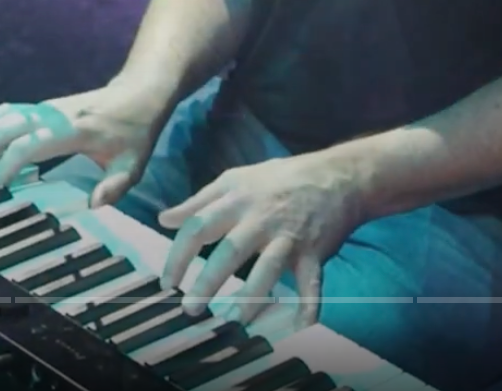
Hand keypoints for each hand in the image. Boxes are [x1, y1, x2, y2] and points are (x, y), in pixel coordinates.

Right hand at [0, 83, 170, 207]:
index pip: (32, 143)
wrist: (139, 91)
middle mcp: (53, 114)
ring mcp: (45, 108)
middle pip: (6, 126)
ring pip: (2, 118)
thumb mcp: (134, 163)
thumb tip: (93, 204)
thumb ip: (116, 185)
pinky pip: (7, 114)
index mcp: (73, 129)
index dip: (10, 162)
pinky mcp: (41, 108)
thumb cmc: (136, 130)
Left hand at [156, 154, 362, 326]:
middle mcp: (261, 218)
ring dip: (250, 298)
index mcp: (237, 199)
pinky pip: (310, 283)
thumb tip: (164, 219)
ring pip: (267, 269)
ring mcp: (289, 237)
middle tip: (190, 308)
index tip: (167, 281)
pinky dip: (308, 305)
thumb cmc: (280, 179)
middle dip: (207, 281)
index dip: (178, 255)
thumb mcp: (236, 180)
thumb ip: (199, 202)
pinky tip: (298, 325)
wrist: (337, 176)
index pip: (199, 226)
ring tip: (232, 320)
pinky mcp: (314, 252)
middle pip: (230, 251)